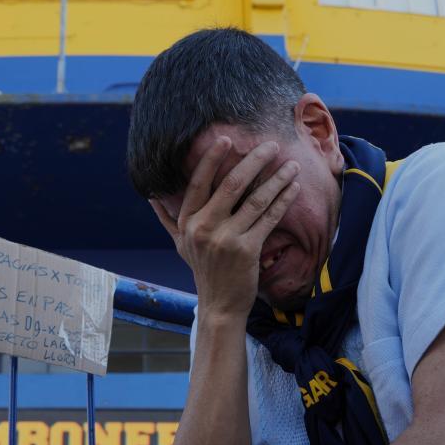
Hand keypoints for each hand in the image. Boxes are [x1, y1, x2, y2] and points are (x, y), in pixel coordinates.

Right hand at [150, 137, 300, 319]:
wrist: (219, 305)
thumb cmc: (203, 271)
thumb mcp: (180, 245)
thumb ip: (168, 219)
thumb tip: (151, 198)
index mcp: (187, 222)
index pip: (198, 183)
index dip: (212, 159)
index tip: (226, 139)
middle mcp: (203, 228)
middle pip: (231, 185)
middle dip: (253, 161)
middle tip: (270, 144)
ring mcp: (225, 239)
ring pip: (255, 200)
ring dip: (276, 179)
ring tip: (291, 164)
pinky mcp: (247, 250)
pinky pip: (269, 218)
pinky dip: (283, 200)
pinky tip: (294, 187)